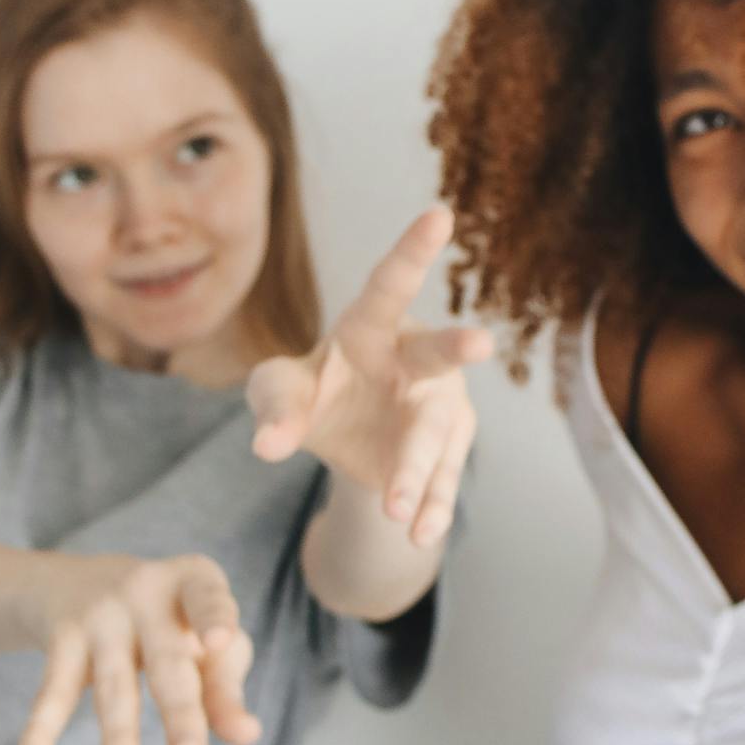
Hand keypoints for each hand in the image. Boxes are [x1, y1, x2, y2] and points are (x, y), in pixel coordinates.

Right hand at [18, 553, 257, 744]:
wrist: (78, 581)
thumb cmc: (169, 622)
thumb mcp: (202, 641)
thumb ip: (225, 688)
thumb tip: (248, 736)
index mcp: (194, 582)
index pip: (208, 600)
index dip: (214, 617)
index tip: (220, 640)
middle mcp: (146, 590)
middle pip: (167, 662)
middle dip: (179, 710)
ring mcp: (101, 614)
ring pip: (114, 687)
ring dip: (118, 738)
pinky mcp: (62, 638)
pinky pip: (54, 693)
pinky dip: (41, 733)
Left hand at [247, 206, 491, 549]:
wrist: (343, 440)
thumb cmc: (311, 392)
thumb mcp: (280, 392)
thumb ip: (272, 407)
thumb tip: (265, 444)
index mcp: (371, 326)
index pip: (389, 284)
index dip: (413, 250)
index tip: (440, 213)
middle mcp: (413, 361)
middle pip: (435, 354)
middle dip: (455, 348)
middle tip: (478, 345)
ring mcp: (434, 408)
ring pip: (433, 433)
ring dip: (416, 468)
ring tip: (393, 506)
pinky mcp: (441, 456)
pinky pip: (439, 482)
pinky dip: (428, 507)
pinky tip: (418, 531)